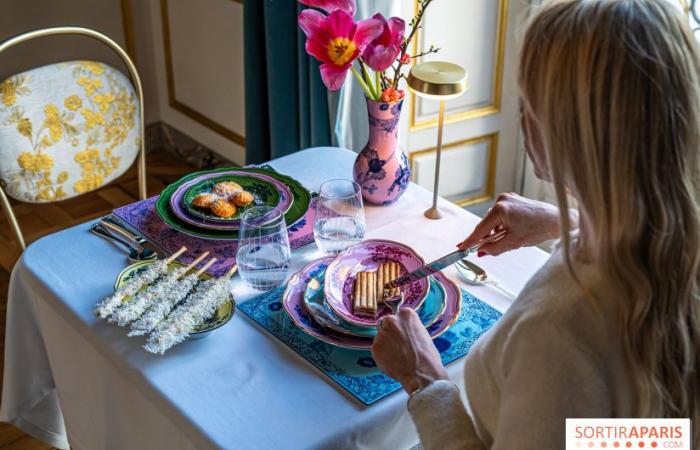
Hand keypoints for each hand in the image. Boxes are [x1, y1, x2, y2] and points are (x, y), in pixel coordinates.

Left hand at [371, 308, 447, 393]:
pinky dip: (382, 356)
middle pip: (388, 324)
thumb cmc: (427, 356)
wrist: (422, 373)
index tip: (405, 335)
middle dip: (392, 334)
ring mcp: (382, 333)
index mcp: (406, 314)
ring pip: (381, 337)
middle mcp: (391, 320)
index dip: (402, 328)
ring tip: (398, 357)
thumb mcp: (423, 334)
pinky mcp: (375, 347)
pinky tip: (393, 362)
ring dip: (386, 345)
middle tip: (399, 346)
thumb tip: (405, 332)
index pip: (400, 317)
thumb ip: (411, 329)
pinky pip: (377, 350)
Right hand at [457, 192, 576, 255]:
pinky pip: (501, 215)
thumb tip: (482, 252)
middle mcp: (502, 200)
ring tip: (508, 240)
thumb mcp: (514, 243)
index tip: (461, 247)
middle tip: (483, 250)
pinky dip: (502, 225)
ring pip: (493, 220)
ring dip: (496, 231)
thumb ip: (494, 248)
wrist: (557, 220)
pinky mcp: (513, 200)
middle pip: (486, 224)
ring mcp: (508, 198)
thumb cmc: (539, 229)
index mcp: (500, 209)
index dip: (471, 240)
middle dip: (486, 237)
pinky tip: (512, 231)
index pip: (481, 228)